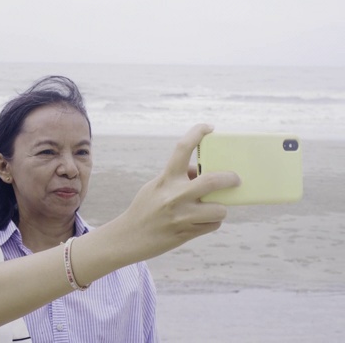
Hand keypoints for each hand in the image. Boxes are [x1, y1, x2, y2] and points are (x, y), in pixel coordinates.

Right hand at [119, 123, 240, 259]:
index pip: (182, 148)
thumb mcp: (156, 187)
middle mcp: (174, 196)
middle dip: (230, 179)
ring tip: (211, 209)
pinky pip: (213, 225)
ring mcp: (181, 216)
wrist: (129, 237)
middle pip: (212, 180)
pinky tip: (199, 222)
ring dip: (219, 208)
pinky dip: (211, 222)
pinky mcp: (186, 233)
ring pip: (219, 209)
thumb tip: (199, 172)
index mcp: (166, 179)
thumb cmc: (145, 209)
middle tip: (235, 179)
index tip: (208, 128)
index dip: (197, 133)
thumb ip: (177, 178)